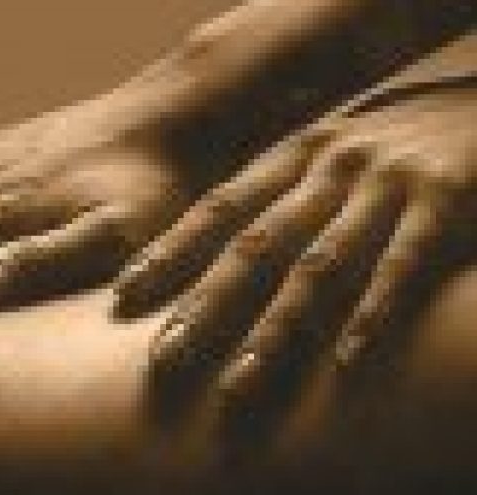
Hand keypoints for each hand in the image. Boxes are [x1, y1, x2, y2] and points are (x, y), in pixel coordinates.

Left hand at [113, 87, 476, 416]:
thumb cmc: (388, 144)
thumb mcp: (326, 154)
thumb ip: (277, 196)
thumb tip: (216, 252)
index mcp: (293, 154)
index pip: (218, 207)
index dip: (170, 251)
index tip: (125, 295)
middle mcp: (329, 165)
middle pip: (255, 243)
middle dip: (205, 304)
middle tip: (164, 357)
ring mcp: (384, 181)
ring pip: (319, 263)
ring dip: (274, 326)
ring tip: (237, 379)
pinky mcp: (445, 198)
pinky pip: (404, 263)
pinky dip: (373, 312)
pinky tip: (345, 360)